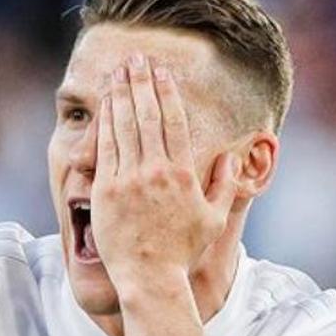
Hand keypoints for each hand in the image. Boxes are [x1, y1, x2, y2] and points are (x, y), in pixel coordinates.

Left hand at [91, 55, 237, 286]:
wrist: (150, 276)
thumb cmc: (182, 250)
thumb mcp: (214, 218)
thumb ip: (224, 184)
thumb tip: (230, 155)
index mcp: (182, 174)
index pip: (174, 122)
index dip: (167, 93)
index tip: (163, 72)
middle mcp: (155, 171)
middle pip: (148, 116)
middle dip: (142, 83)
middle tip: (137, 59)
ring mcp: (129, 179)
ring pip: (124, 126)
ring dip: (121, 95)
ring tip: (118, 72)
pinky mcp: (106, 189)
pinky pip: (105, 147)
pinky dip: (105, 122)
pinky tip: (104, 103)